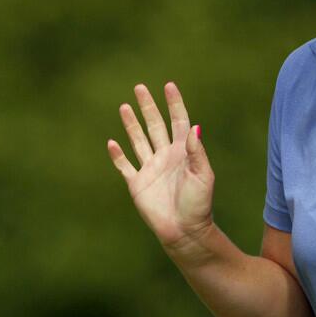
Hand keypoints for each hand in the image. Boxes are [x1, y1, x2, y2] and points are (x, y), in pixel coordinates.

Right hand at [107, 82, 214, 252]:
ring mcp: (150, 169)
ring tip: (124, 106)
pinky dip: (117, 155)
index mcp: (184, 152)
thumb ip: (197, 151)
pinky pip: (125, 165)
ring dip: (131, 124)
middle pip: (155, 125)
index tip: (169, 85)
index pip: (179, 121)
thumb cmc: (199, 204)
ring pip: (138, 140)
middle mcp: (166, 156)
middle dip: (148, 106)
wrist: (185, 230)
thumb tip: (195, 126)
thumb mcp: (203, 175)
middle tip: (139, 87)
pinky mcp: (137, 183)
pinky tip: (112, 143)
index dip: (174, 104)